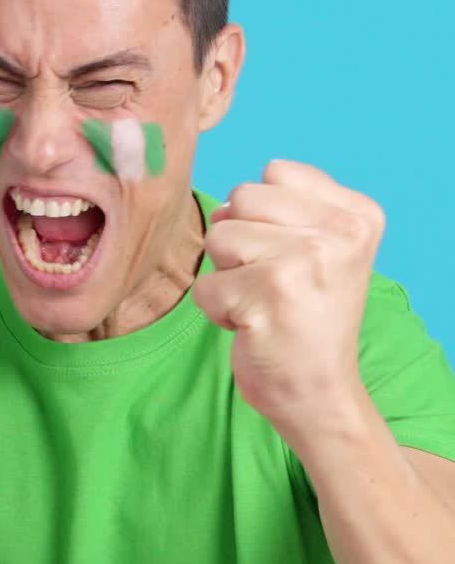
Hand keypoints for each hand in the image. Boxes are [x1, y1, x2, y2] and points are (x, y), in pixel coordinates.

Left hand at [191, 160, 384, 448]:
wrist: (319, 392)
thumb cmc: (309, 317)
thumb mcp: (322, 249)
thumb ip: (282, 208)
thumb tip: (224, 206)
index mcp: (358, 214)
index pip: (276, 171)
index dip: (266, 214)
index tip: (292, 257)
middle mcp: (339, 233)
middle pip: (242, 197)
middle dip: (241, 242)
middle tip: (273, 284)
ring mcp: (304, 261)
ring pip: (219, 238)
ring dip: (228, 276)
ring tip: (263, 303)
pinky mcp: (267, 295)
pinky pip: (205, 285)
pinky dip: (217, 311)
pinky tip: (253, 327)